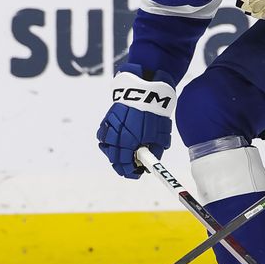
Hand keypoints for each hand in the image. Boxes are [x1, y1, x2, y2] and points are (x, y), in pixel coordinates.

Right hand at [96, 64, 176, 178]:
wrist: (145, 89)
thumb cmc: (155, 112)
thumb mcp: (161, 135)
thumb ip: (155, 151)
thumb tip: (149, 163)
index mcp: (130, 142)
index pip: (126, 165)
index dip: (131, 172)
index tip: (136, 174)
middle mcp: (117, 136)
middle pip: (114, 159)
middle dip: (122, 165)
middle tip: (131, 167)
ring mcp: (110, 127)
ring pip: (107, 147)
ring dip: (115, 153)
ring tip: (125, 154)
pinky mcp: (107, 119)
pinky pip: (103, 135)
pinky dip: (107, 140)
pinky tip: (116, 140)